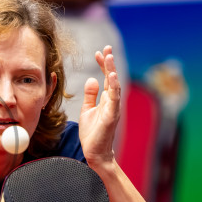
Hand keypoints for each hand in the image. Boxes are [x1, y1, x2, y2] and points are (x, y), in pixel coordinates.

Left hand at [78, 45, 121, 171]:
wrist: (95, 153)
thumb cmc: (93, 133)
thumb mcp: (87, 110)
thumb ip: (90, 95)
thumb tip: (91, 79)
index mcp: (106, 100)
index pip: (106, 78)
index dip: (103, 65)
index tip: (99, 52)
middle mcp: (112, 102)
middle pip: (112, 78)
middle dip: (109, 63)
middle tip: (107, 48)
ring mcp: (113, 108)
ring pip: (114, 85)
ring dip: (112, 71)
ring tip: (109, 57)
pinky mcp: (111, 116)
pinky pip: (114, 99)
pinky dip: (114, 87)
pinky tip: (112, 76)